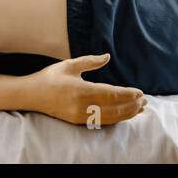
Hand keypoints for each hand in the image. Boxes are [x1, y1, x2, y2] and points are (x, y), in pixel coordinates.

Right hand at [30, 54, 145, 125]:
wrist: (32, 95)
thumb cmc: (51, 77)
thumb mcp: (70, 65)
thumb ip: (90, 61)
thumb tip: (108, 56)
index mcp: (80, 90)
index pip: (111, 94)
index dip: (127, 94)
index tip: (140, 92)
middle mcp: (82, 106)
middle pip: (114, 108)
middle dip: (132, 105)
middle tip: (145, 101)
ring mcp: (80, 116)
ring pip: (110, 117)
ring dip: (127, 114)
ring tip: (139, 109)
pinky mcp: (78, 121)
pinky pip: (102, 121)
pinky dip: (116, 118)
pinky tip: (124, 114)